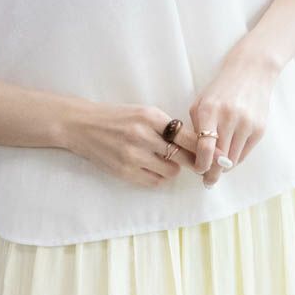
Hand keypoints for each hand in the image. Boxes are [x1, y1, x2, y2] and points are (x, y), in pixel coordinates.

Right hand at [63, 100, 230, 188]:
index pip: (187, 136)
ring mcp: (132, 155)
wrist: (81, 125)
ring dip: (173, 168)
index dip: (203, 147)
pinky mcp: (124, 171)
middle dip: (192, 161)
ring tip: (164, 160)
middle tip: (196, 163)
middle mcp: (142, 135)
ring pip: (171, 171)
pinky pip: (155, 181)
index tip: (214, 154)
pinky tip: (152, 168)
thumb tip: (197, 145)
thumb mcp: (142, 113)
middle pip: (183, 156)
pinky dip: (159, 177)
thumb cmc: (116, 117)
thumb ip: (166, 126)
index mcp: (149, 116)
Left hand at [190, 53, 280, 187]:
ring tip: (217, 170)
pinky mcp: (260, 129)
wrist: (251, 72)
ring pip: (233, 159)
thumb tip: (196, 156)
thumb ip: (196, 127)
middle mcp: (229, 118)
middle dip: (212, 172)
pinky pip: (245, 153)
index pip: (205, 148)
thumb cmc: (220, 90)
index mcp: (209, 111)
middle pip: (220, 158)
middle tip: (207, 181)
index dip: (201, 165)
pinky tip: (229, 157)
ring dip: (224, 167)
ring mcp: (247, 124)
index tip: (198, 171)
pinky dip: (236, 158)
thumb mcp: (201, 103)